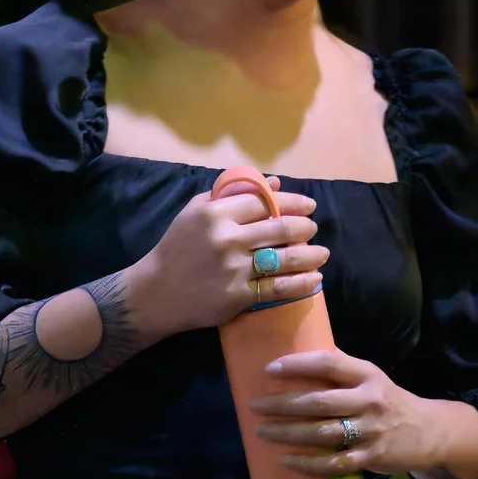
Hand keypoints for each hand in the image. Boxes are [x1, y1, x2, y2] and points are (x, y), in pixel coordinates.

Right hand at [129, 177, 324, 335]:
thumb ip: (232, 194)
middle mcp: (227, 238)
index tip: (309, 205)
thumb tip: (274, 182)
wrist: (155, 292)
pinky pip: (279, 287)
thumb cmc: (177, 248)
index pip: (266, 202)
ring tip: (322, 253)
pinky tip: (315, 278)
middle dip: (305, 227)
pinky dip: (302, 282)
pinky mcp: (239, 295)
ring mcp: (234, 268)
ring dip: (311, 254)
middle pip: (280, 228)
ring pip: (285, 258)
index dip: (292, 202)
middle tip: (313, 228)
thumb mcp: (196, 212)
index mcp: (216, 213)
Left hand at [250, 349, 469, 478]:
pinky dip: (308, 464)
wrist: (429, 431)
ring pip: (322, 433)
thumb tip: (297, 360)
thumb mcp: (371, 379)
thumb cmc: (389, 402)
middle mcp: (369, 401)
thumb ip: (341, 372)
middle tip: (255, 405)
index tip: (269, 369)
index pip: (330, 364)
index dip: (298, 365)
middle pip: (319, 402)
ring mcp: (371, 431)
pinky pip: (334, 463)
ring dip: (288, 433)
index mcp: (367, 375)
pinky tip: (287, 461)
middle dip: (283, 404)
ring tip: (262, 431)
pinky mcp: (371, 457)